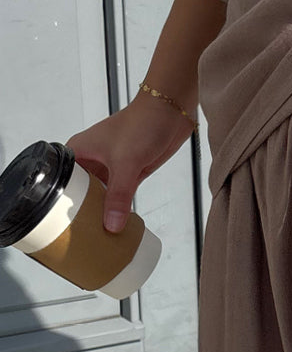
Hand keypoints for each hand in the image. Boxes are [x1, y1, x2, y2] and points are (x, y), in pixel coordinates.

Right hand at [65, 93, 196, 232]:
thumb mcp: (126, 164)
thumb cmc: (141, 124)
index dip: (61, 203)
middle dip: (83, 213)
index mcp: (79, 151)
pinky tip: (117, 225)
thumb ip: (119, 196)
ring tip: (98, 237)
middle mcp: (91, 160)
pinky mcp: (129, 174)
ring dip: (102, 213)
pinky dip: (119, 210)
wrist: (170, 112)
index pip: (62, 182)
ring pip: (101, 196)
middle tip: (80, 238)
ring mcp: (111, 168)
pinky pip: (119, 197)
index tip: (61, 226)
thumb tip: (112, 225)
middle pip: (81, 193)